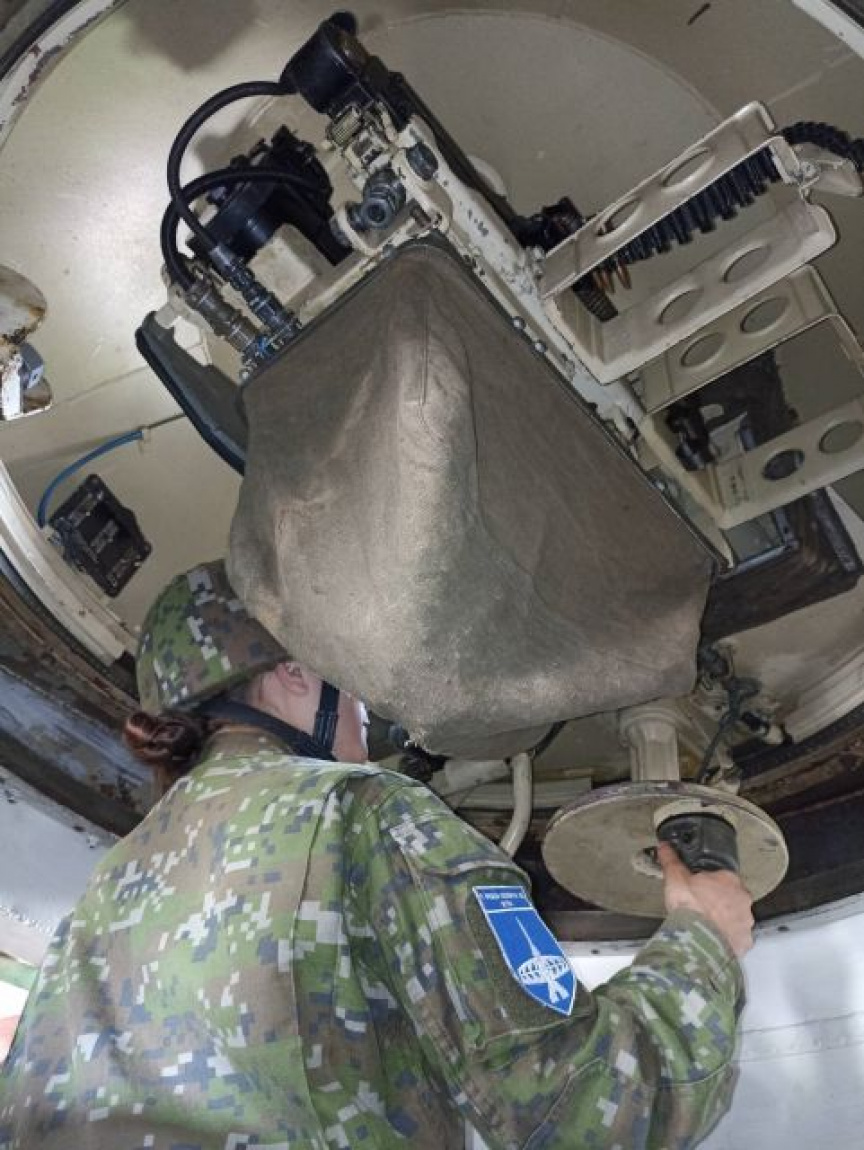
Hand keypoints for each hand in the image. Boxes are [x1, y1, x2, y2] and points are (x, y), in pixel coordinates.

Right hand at [658, 842, 754, 957]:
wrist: (698, 939)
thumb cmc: (690, 907)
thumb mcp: (675, 877)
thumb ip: (671, 860)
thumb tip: (665, 848)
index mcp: (730, 880)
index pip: (722, 876)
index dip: (708, 883)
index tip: (699, 890)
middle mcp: (742, 900)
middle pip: (732, 897)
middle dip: (719, 902)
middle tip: (701, 909)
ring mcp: (745, 922)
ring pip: (736, 918)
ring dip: (724, 921)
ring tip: (705, 926)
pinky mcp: (744, 942)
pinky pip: (737, 938)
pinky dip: (727, 939)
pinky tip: (713, 940)